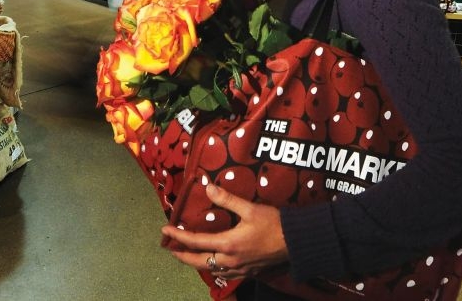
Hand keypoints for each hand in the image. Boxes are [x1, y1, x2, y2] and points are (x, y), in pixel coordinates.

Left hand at [159, 184, 288, 278]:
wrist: (297, 242)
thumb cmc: (274, 223)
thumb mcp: (249, 208)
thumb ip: (226, 199)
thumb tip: (207, 187)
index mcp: (228, 244)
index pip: (195, 241)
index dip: (178, 237)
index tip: (165, 231)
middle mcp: (230, 260)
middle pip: (199, 262)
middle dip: (183, 256)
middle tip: (171, 249)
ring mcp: (240, 269)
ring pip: (212, 270)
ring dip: (198, 263)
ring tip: (190, 255)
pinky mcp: (249, 272)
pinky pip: (226, 275)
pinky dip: (215, 269)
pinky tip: (215, 264)